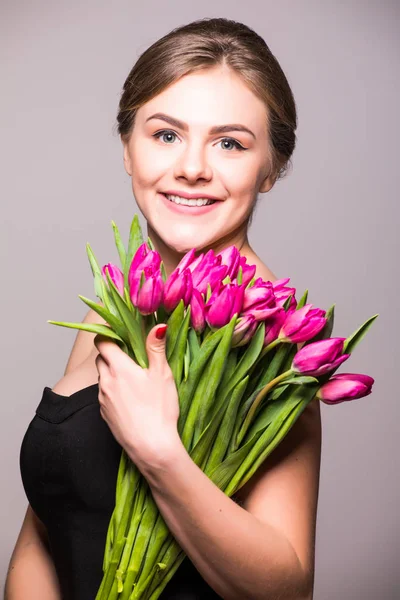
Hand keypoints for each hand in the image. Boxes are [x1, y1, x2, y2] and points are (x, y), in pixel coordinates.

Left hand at [94, 324, 180, 468]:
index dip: (108, 333)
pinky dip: (113, 391)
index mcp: (118, 368)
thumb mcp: (162, 374)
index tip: (120, 333)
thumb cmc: (159, 409)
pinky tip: (131, 398)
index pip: (102, 341)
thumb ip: (156, 348)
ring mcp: (103, 399)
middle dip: (112, 353)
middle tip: (131, 355)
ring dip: (113, 373)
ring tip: (133, 378)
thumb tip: (158, 325)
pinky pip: (105, 395)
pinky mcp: (105, 415)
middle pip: (101, 359)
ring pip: (102, 377)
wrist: (151, 446)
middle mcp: (106, 382)